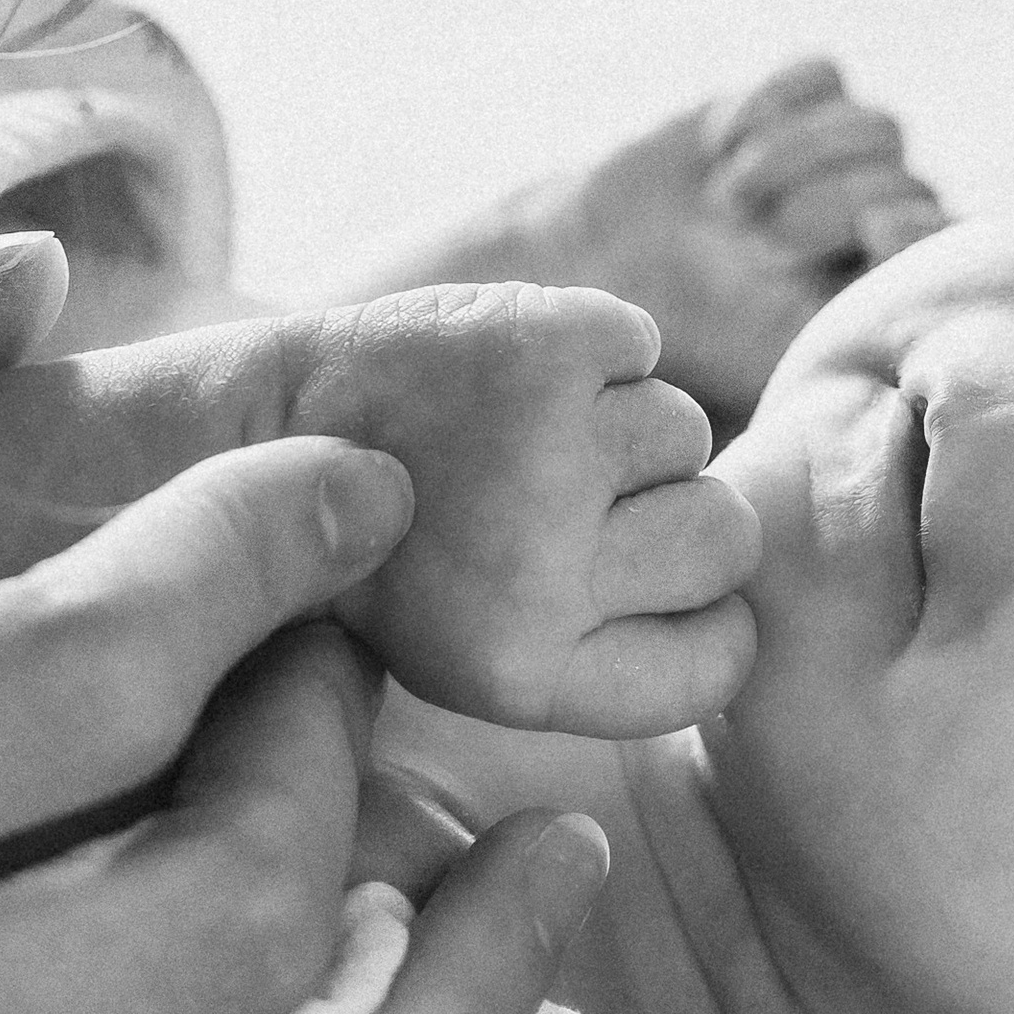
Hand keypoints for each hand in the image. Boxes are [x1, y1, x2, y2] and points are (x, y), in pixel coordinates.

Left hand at [295, 280, 760, 732]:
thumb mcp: (490, 659)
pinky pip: (639, 340)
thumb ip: (615, 651)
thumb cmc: (397, 553)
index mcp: (529, 673)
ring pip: (686, 431)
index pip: (724, 655)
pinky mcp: (545, 340)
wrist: (263, 430)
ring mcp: (547, 446)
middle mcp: (543, 568)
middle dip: (669, 510)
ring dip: (619, 422)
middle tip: (570, 498)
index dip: (702, 616)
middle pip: (727, 536)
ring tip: (516, 434)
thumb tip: (751, 604)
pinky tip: (512, 372)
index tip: (643, 588)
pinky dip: (590, 344)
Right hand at [524, 58, 948, 432]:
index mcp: (892, 278)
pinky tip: (721, 146)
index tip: (873, 230)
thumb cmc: (703, 323)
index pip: (950, 237)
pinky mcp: (802, 101)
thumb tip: (903, 265)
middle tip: (756, 245)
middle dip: (820, 209)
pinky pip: (820, 77)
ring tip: (732, 202)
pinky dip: (768, 105)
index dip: (917, 225)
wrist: (616, 262)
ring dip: (790, 160)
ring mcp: (846, 153)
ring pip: (871, 126)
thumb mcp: (779, 338)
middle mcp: (883, 211)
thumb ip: (852, 313)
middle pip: (899, 177)